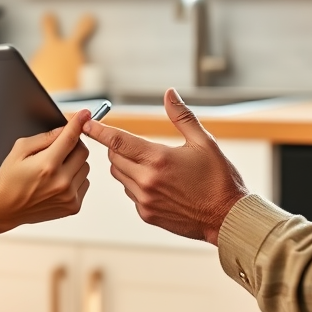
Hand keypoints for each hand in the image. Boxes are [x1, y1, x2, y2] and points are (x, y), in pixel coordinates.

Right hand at [0, 110, 91, 237]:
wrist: (5, 209)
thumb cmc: (10, 179)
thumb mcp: (20, 150)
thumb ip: (44, 137)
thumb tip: (65, 128)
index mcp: (47, 165)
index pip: (70, 138)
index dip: (78, 123)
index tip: (85, 114)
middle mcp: (61, 181)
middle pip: (83, 151)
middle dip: (73, 145)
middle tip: (60, 148)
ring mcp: (69, 196)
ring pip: (85, 167)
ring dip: (75, 163)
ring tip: (56, 168)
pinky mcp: (73, 206)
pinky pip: (84, 182)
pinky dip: (75, 178)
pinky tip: (58, 181)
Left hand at [83, 89, 248, 243]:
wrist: (227, 218)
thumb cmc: (219, 178)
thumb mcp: (204, 142)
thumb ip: (182, 116)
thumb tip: (169, 93)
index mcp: (158, 159)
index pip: (117, 141)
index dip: (99, 130)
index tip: (85, 123)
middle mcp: (147, 180)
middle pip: (114, 158)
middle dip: (117, 147)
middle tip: (133, 143)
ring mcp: (145, 200)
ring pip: (119, 176)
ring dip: (125, 165)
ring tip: (149, 163)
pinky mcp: (147, 214)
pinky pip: (130, 193)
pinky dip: (135, 183)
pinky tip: (157, 182)